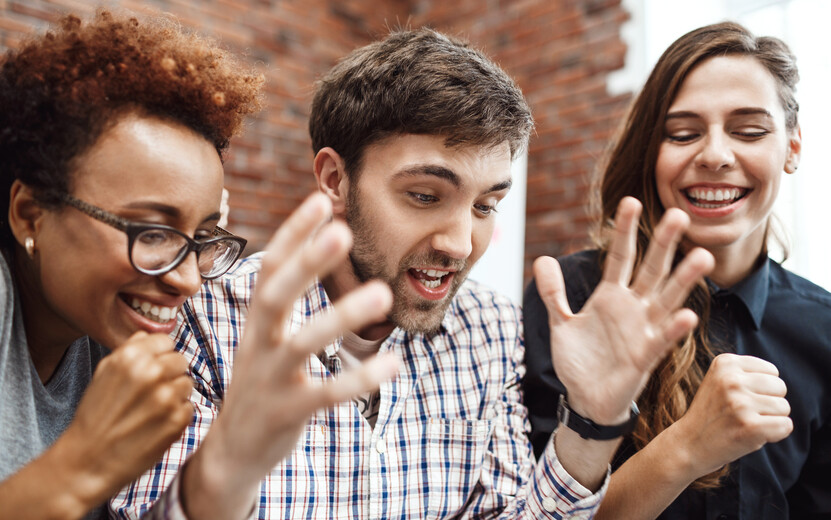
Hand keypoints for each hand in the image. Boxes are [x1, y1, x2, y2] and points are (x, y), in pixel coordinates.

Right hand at [57, 331, 192, 507]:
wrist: (88, 460)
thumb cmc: (95, 416)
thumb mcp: (104, 373)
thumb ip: (129, 350)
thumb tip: (149, 335)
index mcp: (132, 357)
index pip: (167, 342)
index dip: (160, 356)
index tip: (152, 369)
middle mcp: (152, 373)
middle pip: (181, 362)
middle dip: (170, 375)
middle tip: (152, 393)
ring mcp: (167, 398)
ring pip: (187, 385)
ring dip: (175, 396)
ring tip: (152, 410)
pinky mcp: (177, 421)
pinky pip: (189, 408)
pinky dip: (176, 416)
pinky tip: (156, 425)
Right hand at [184, 193, 397, 518]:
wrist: (231, 452)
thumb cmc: (259, 382)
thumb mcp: (263, 337)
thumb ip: (282, 298)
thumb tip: (311, 247)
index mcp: (256, 321)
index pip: (269, 268)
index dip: (292, 234)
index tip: (320, 199)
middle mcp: (259, 343)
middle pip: (276, 295)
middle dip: (307, 262)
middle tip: (342, 230)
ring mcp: (271, 379)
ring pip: (304, 342)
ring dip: (341, 316)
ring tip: (382, 293)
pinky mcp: (288, 412)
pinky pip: (327, 394)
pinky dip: (359, 379)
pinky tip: (394, 365)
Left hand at [534, 197, 713, 424]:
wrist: (585, 399)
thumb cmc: (579, 360)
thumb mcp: (561, 323)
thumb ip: (554, 293)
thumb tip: (541, 259)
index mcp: (610, 296)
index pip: (619, 256)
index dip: (623, 231)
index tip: (628, 201)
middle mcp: (632, 308)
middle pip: (651, 270)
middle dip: (663, 244)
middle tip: (678, 214)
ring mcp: (642, 330)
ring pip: (667, 299)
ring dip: (683, 279)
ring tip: (701, 256)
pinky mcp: (645, 356)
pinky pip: (662, 339)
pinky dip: (674, 328)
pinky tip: (687, 314)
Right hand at [671, 353, 791, 477]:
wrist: (689, 444)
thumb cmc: (712, 414)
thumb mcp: (721, 381)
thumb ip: (748, 373)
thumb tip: (780, 382)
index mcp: (725, 363)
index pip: (772, 371)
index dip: (761, 389)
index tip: (738, 399)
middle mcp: (731, 379)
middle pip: (780, 387)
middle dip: (769, 402)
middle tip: (743, 414)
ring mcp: (740, 403)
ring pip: (784, 407)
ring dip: (771, 419)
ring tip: (745, 423)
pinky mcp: (750, 426)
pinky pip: (786, 426)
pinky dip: (776, 434)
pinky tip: (753, 436)